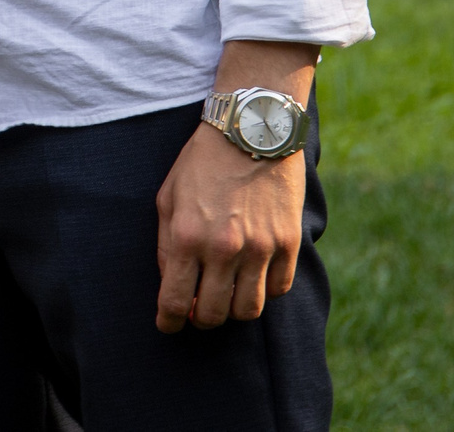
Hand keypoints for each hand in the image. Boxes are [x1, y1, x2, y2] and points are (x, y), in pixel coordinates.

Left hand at [154, 125, 306, 330]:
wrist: (252, 129)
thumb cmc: (202, 161)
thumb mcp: (168, 196)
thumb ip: (165, 244)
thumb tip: (170, 284)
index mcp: (187, 236)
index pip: (175, 302)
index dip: (169, 322)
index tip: (169, 325)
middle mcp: (223, 248)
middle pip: (212, 315)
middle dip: (200, 319)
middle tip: (198, 308)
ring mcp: (260, 248)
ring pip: (247, 310)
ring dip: (232, 309)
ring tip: (225, 292)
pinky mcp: (288, 243)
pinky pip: (278, 290)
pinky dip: (264, 290)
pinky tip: (253, 275)